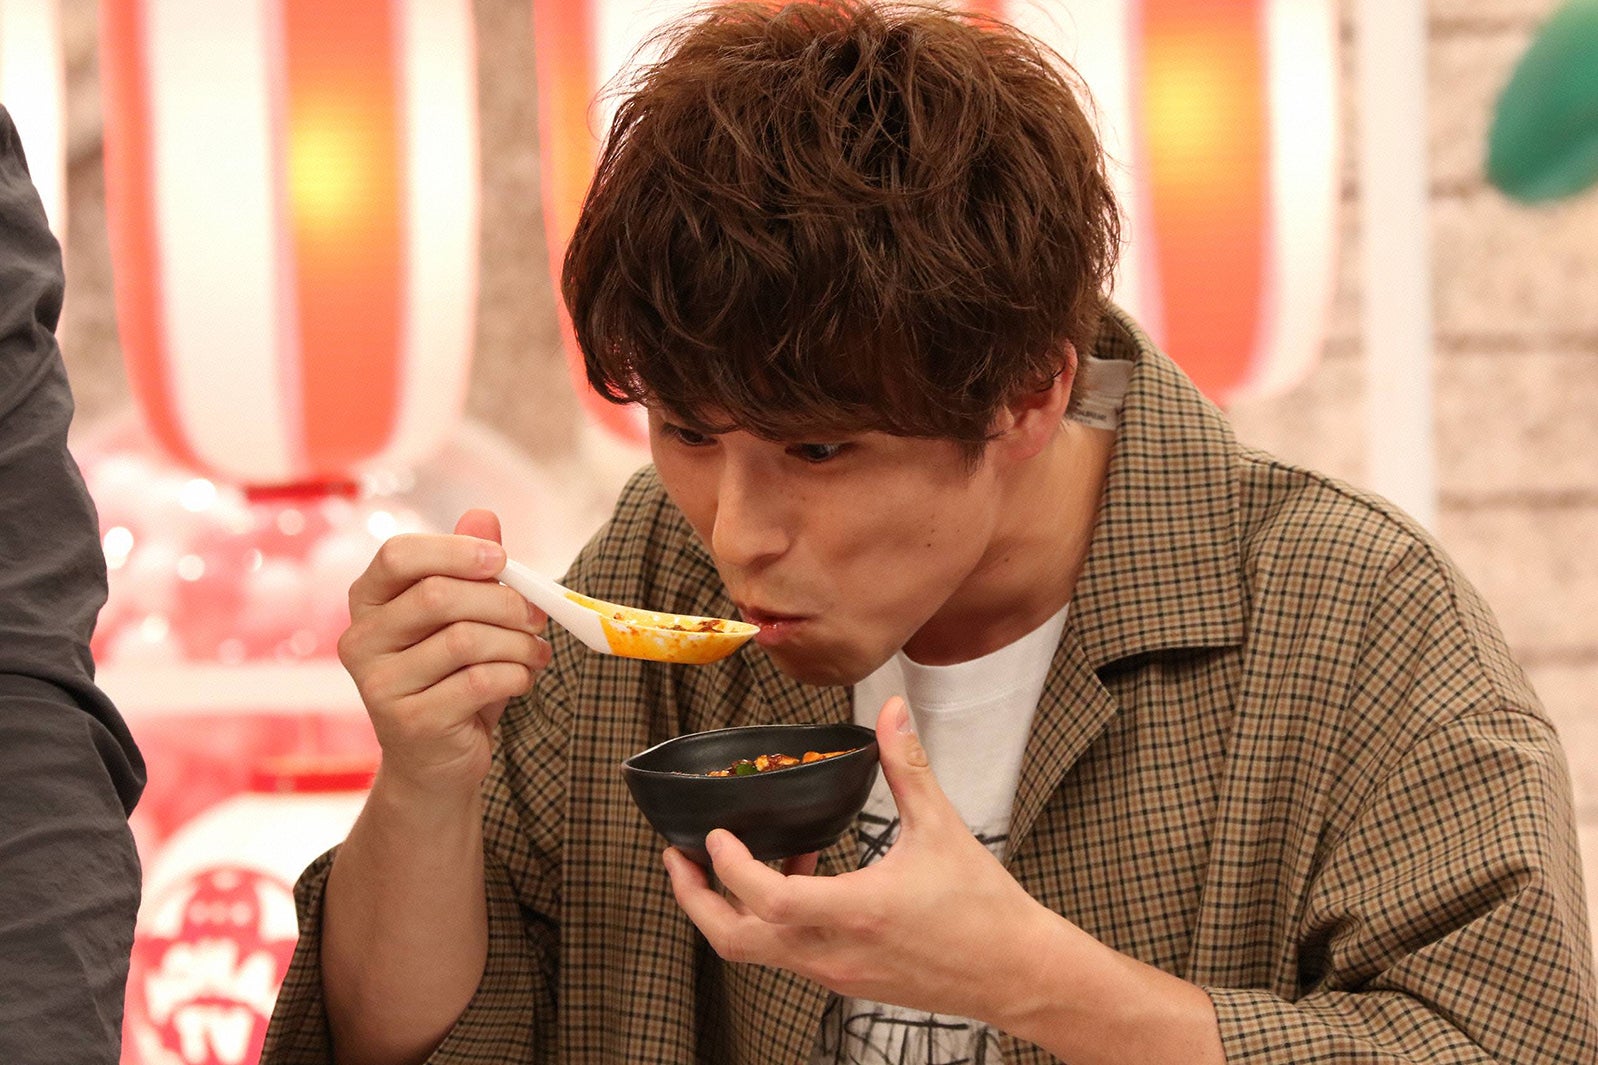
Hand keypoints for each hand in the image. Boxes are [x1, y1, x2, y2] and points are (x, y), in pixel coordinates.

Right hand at [338, 509, 550, 797]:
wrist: (435, 764)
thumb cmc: (452, 678)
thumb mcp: (464, 618)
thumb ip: (471, 567)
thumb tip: (483, 515)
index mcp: (369, 601)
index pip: (398, 555)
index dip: (455, 550)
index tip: (501, 561)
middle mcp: (361, 640)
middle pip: (438, 595)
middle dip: (503, 601)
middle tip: (537, 616)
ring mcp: (378, 685)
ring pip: (464, 640)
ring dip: (517, 643)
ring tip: (535, 652)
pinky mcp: (408, 723)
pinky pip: (477, 682)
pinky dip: (515, 676)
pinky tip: (522, 679)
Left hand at [663, 696, 1062, 1025]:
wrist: (1014, 972)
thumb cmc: (984, 909)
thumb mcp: (942, 828)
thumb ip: (907, 766)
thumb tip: (891, 710)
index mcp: (857, 911)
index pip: (767, 900)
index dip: (729, 868)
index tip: (715, 834)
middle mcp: (835, 951)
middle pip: (736, 942)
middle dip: (695, 901)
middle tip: (678, 858)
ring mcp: (836, 971)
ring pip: (756, 951)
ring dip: (733, 907)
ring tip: (738, 858)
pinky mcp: (845, 979)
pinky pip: (787, 952)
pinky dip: (771, 918)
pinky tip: (800, 873)